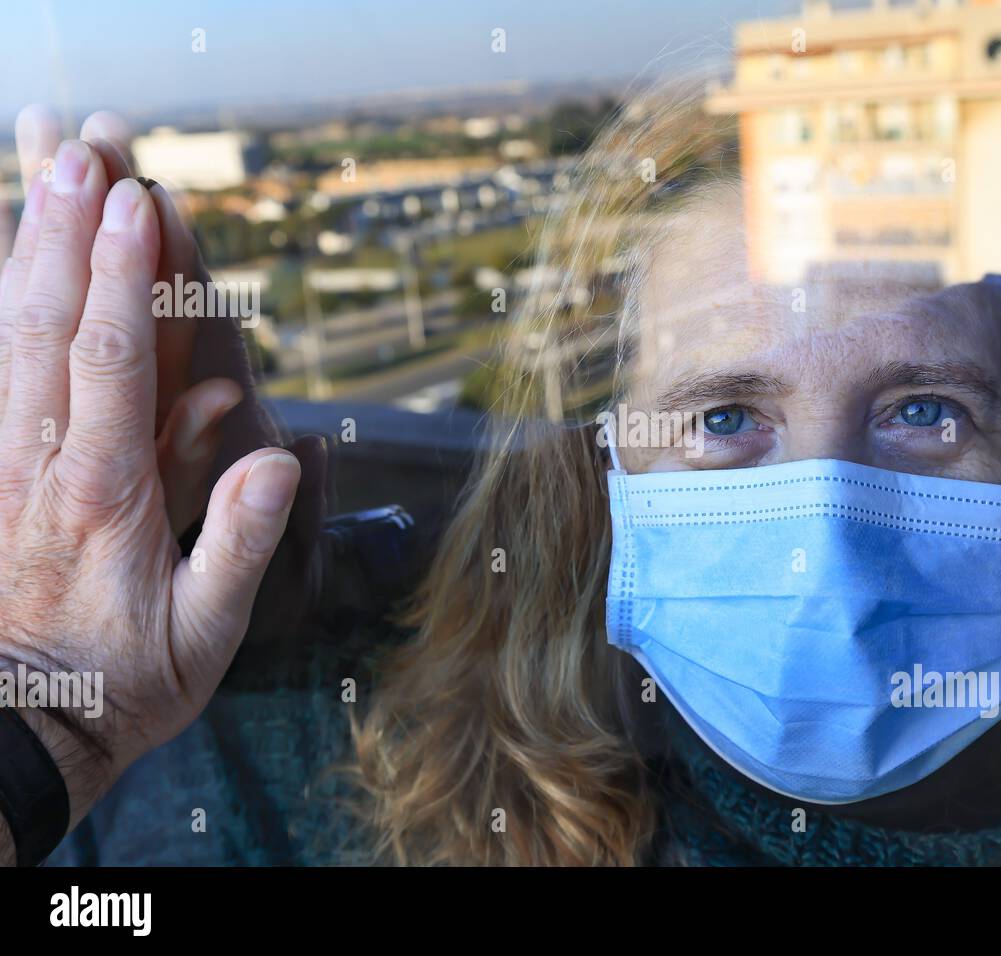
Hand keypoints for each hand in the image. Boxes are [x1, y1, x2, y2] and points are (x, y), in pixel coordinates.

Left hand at [0, 142, 300, 859]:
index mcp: (104, 495)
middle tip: (79, 149)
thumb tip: (277, 457)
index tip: (137, 202)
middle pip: (43, 326)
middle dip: (63, 230)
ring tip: (37, 172)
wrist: (20, 732)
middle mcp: (39, 464)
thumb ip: (238, 544)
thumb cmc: (124, 683)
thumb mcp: (204, 637)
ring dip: (21, 249)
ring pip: (2, 337)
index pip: (109, 364)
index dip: (122, 278)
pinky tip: (0, 261)